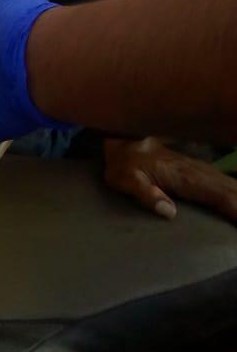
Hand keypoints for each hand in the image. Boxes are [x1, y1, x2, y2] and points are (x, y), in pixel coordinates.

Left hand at [103, 137, 236, 221]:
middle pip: (235, 192)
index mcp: (187, 179)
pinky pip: (228, 185)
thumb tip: (169, 212)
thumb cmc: (125, 163)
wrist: (125, 140)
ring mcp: (203, 172)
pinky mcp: (202, 173)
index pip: (222, 197)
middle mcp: (201, 174)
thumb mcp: (125, 179)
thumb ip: (145, 193)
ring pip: (234, 187)